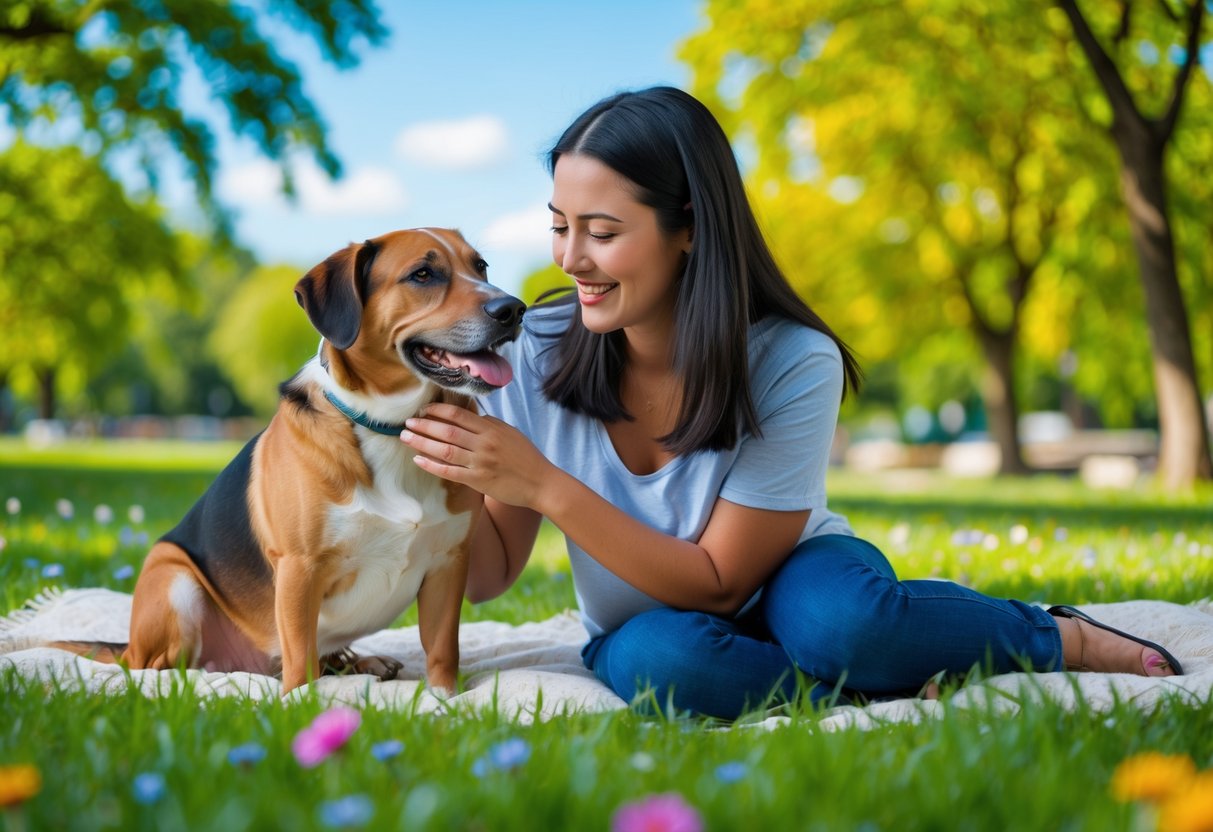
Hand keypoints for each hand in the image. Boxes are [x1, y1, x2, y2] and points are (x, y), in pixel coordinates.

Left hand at [400, 403, 555, 509]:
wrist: (541, 483)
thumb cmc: (526, 457)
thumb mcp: (509, 433)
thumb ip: (488, 425)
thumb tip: (467, 417)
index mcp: (491, 429)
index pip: (458, 415)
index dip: (437, 410)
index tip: (423, 410)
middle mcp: (484, 443)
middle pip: (447, 430)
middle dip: (424, 425)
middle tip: (406, 423)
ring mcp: (480, 462)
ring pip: (444, 449)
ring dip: (422, 442)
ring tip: (405, 437)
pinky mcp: (478, 480)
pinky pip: (449, 471)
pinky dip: (431, 465)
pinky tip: (418, 460)